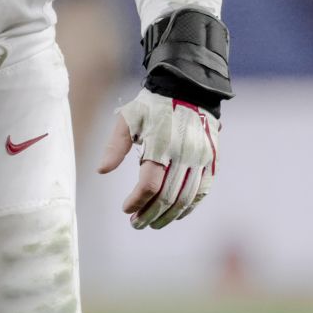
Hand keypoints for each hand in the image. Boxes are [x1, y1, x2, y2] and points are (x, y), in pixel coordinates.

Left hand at [98, 90, 218, 229]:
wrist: (189, 88)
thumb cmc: (152, 106)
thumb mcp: (128, 120)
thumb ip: (115, 146)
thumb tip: (101, 171)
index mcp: (160, 144)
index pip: (149, 185)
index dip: (136, 201)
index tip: (125, 209)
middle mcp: (183, 153)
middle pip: (167, 197)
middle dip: (149, 215)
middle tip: (136, 224)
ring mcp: (200, 158)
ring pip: (185, 198)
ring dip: (168, 216)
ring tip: (153, 224)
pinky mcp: (211, 160)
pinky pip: (202, 191)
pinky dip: (189, 207)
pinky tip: (176, 215)